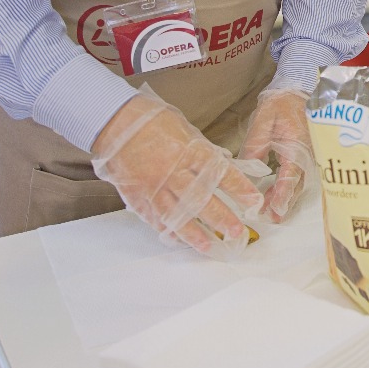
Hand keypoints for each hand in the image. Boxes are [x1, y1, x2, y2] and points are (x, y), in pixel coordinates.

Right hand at [90, 87, 264, 257]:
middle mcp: (173, 172)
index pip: (221, 173)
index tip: (253, 201)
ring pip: (178, 215)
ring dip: (196, 233)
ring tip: (210, 246)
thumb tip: (223, 166)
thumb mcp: (186, 130)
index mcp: (190, 151)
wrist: (115, 122)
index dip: (239, 189)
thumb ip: (203, 152)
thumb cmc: (153, 121)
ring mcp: (153, 186)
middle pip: (202, 200)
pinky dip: (167, 229)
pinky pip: (155, 218)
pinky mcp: (137, 196)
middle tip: (237, 232)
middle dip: (222, 218)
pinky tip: (179, 239)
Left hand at [238, 88, 314, 222]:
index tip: (274, 211)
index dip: (282, 195)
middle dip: (282, 204)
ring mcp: (308, 158)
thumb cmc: (280, 105)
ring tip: (268, 213)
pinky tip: (274, 199)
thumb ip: (255, 146)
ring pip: (297, 186)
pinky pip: (296, 180)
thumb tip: (247, 170)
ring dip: (284, 200)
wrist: (297, 92)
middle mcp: (307, 156)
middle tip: (268, 219)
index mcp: (298, 146)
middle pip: (295, 186)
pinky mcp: (303, 159)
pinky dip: (286, 192)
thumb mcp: (263, 122)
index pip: (290, 176)